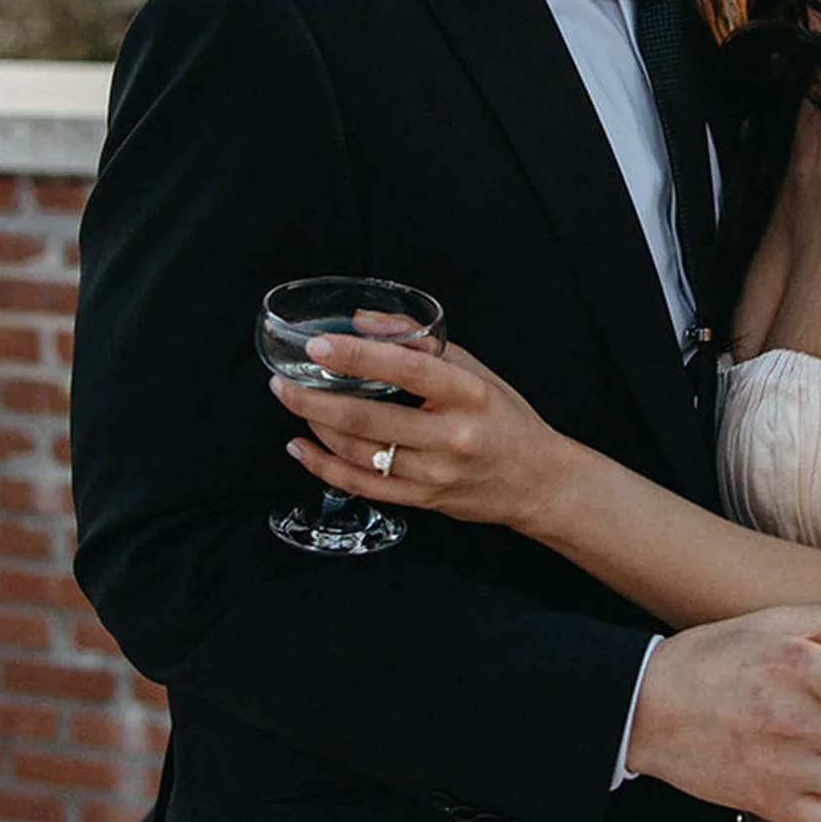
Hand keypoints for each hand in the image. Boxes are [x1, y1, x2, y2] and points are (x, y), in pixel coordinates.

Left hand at [272, 329, 567, 531]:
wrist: (537, 481)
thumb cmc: (505, 419)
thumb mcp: (475, 370)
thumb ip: (420, 343)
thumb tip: (363, 321)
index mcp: (468, 394)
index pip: (405, 369)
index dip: (357, 356)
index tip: (319, 345)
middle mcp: (452, 436)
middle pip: (369, 419)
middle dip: (315, 399)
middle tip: (283, 382)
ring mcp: (435, 473)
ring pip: (359, 453)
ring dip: (316, 428)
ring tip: (293, 405)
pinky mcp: (423, 500)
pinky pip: (362, 486)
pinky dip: (324, 466)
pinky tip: (302, 448)